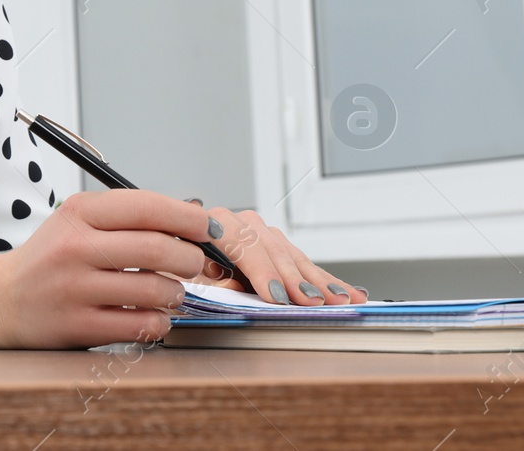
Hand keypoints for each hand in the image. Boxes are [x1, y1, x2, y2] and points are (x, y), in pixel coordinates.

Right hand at [0, 189, 219, 348]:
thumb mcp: (77, 222)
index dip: (188, 217)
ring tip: (171, 291)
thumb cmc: (51, 258)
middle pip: (158, 248)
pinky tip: (151, 315)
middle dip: (190, 258)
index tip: (208, 227)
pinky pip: (141, 325)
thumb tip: (192, 221)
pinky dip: (159, 322)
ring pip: (155, 290)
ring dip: (177, 293)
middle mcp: (74, 248)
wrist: (3, 298)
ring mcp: (75, 289)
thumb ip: (126, 218)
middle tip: (194, 263)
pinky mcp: (79, 326)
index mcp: (77, 213)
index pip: (146, 206)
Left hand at [180, 199, 365, 306]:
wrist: (175, 255)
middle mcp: (238, 221)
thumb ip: (211, 282)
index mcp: (210, 223)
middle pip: (271, 249)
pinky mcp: (275, 244)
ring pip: (292, 255)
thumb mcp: (186, 278)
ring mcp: (259, 231)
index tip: (276, 296)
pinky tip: (347, 291)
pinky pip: (302, 261)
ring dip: (317, 280)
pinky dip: (324, 279)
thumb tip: (239, 287)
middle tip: (312, 301)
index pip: (241, 244)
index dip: (261, 272)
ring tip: (339, 299)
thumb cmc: (179, 269)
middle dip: (294, 278)